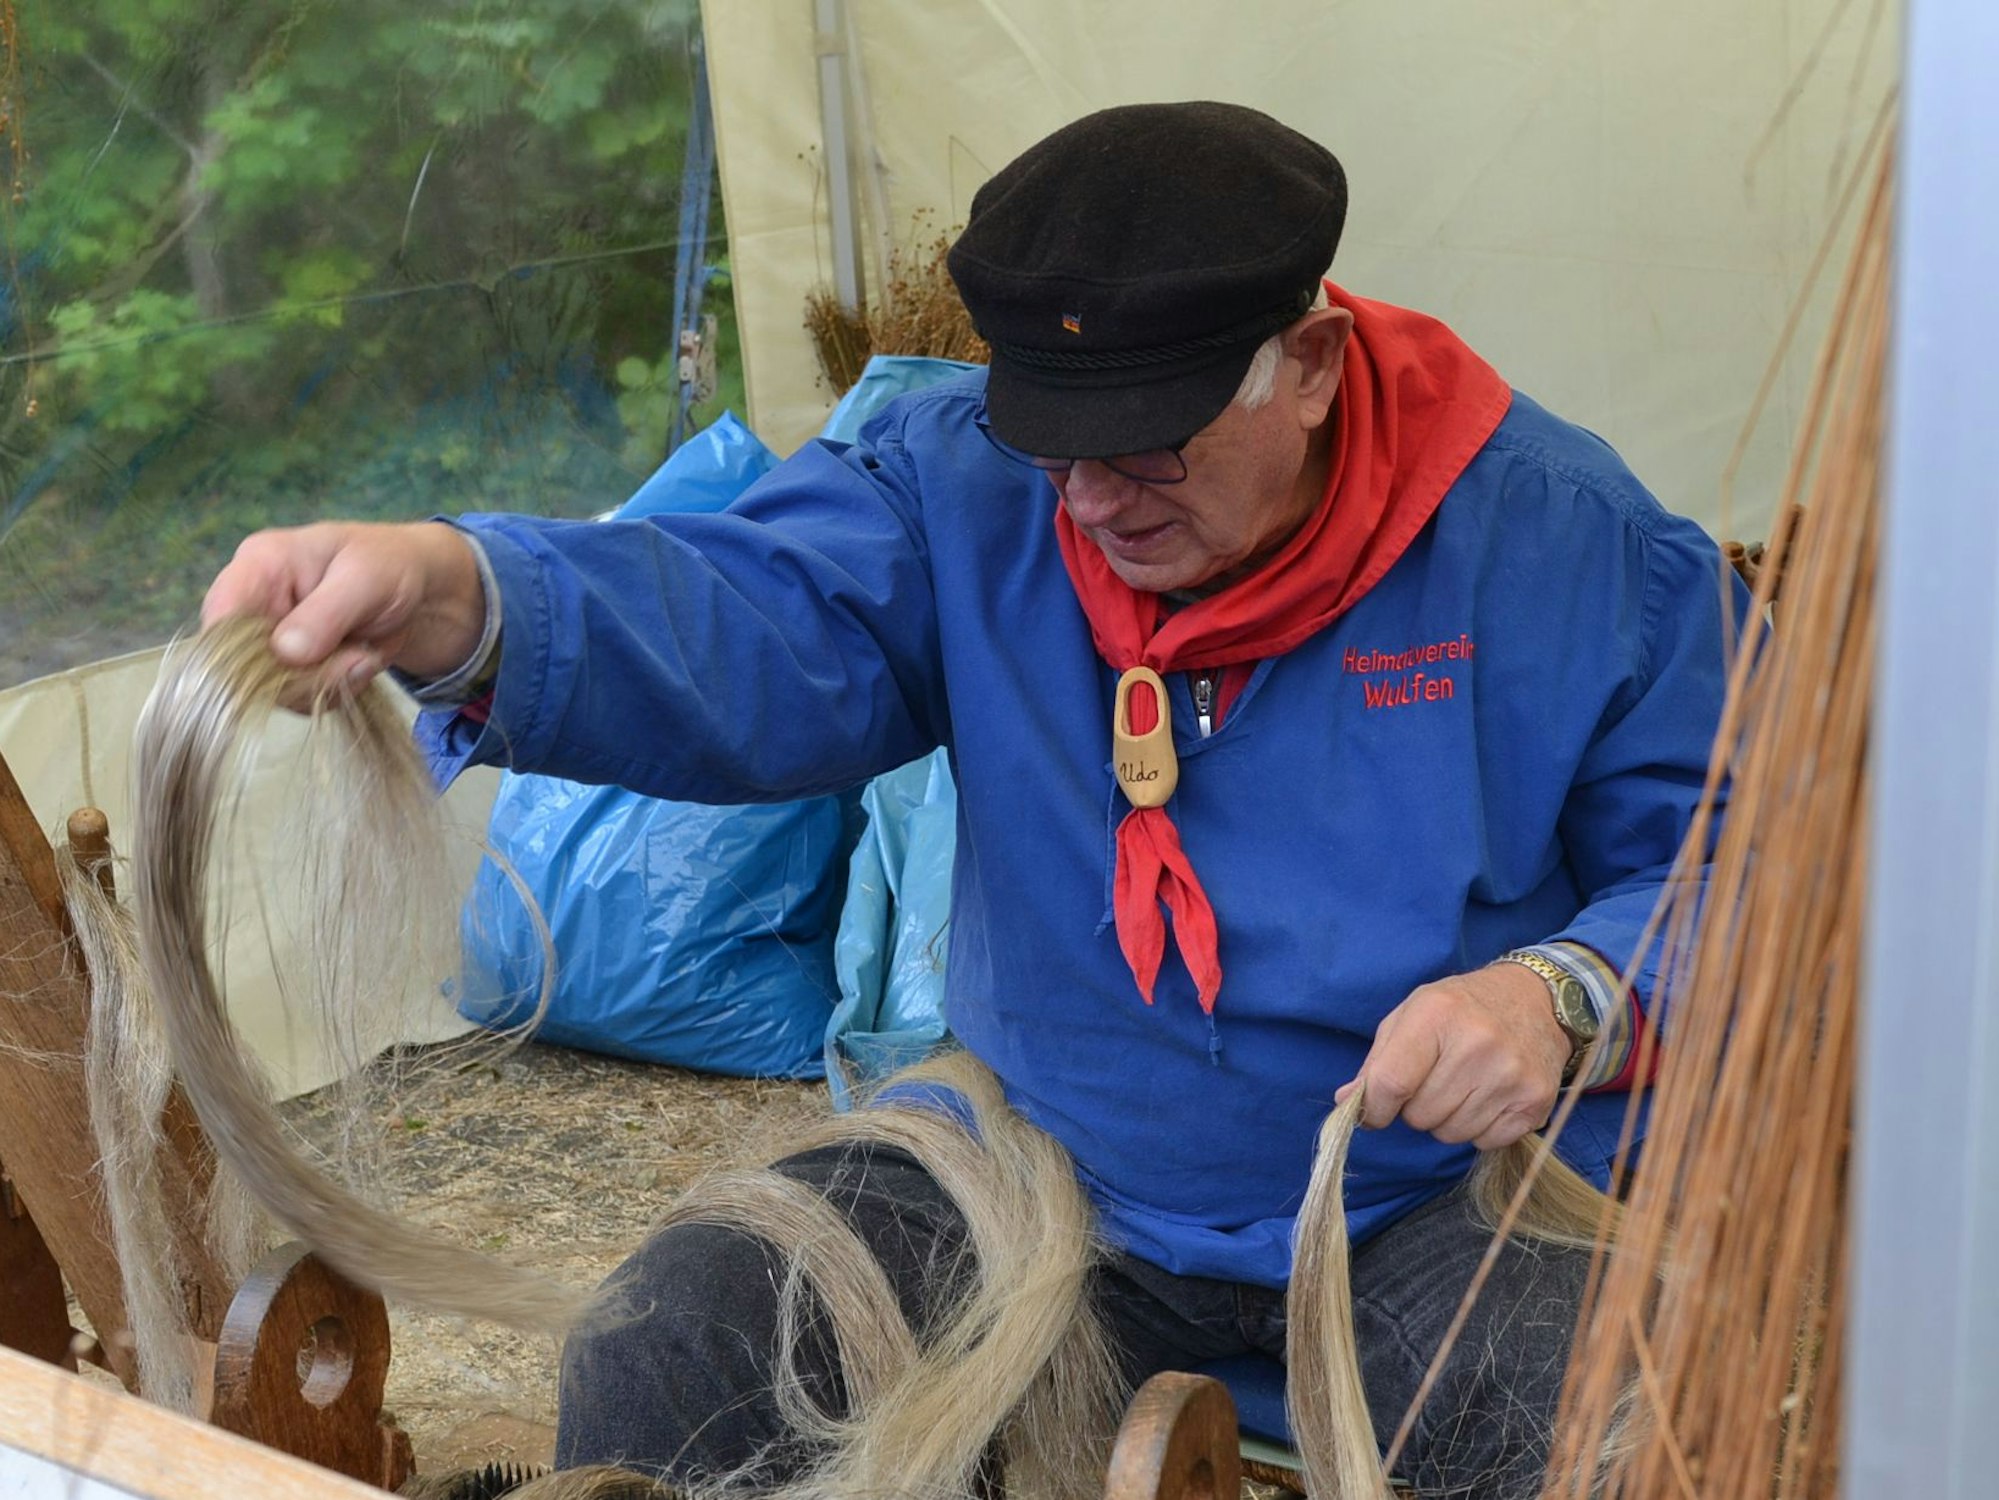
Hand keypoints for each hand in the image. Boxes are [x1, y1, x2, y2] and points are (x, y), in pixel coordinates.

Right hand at [202, 521, 486, 697]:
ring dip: (326, 684)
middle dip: (303, 674)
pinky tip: (359, 663)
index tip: (292, 662)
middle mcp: (253, 607)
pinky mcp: (290, 670)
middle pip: (242, 663)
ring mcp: (269, 643)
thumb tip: (284, 652)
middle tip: (357, 658)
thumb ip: (326, 611)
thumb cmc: (387, 564)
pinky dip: (336, 691)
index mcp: (259, 565)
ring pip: (272, 690)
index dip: (240, 649)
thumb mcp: (366, 577)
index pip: (221, 613)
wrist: (416, 586)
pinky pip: (300, 699)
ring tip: (364, 654)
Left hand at [1334, 962, 1572, 1150]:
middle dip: (1416, 1107)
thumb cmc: (1462, 1008)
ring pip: (1451, 1134)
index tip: (1375, 1110)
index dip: (1374, 1107)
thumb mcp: (1413, 1015)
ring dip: (1446, 1119)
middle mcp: (1477, 1045)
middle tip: (1434, 1080)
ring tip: (1462, 1086)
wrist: (1535, 1000)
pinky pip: (1484, 1142)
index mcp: (1436, 1016)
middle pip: (1419, 1115)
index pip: (1390, 1083)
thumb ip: (1377, 1060)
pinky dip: (1479, 1128)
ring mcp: (1510, 1075)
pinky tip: (1488, 1096)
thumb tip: (1346, 1102)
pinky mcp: (1535, 1102)